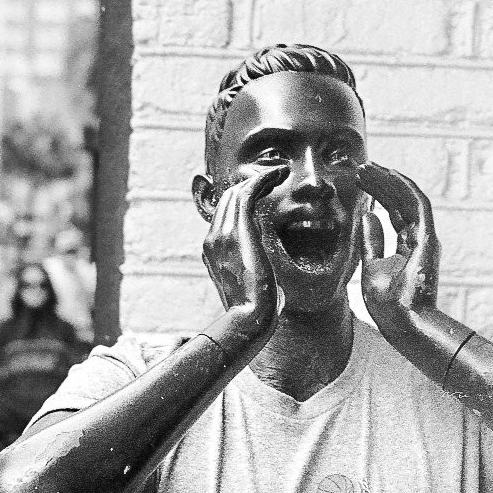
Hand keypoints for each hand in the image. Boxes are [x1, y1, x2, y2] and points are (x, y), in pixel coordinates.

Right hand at [200, 168, 284, 339]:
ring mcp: (220, 234)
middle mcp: (212, 239)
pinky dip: (263, 180)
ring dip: (259, 178)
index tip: (264, 193)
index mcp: (213, 252)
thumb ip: (257, 281)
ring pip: (236, 192)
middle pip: (227, 199)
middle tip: (274, 178)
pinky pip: (247, 193)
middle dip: (250, 184)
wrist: (248, 319)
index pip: (224, 216)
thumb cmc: (256, 313)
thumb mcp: (253, 290)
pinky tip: (279, 175)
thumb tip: (273, 290)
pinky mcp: (236, 230)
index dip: (243, 200)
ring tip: (279, 173)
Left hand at [358, 165, 441, 327]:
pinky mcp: (427, 237)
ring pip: (407, 199)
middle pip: (399, 203)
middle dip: (380, 183)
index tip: (359, 181)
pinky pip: (417, 205)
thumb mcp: (370, 267)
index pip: (393, 213)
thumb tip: (366, 215)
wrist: (403, 323)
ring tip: (367, 168)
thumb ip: (371, 241)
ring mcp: (424, 238)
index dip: (378, 195)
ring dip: (388, 180)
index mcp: (406, 248)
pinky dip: (403, 187)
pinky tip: (388, 174)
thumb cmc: (388, 304)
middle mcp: (418, 239)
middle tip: (360, 168)